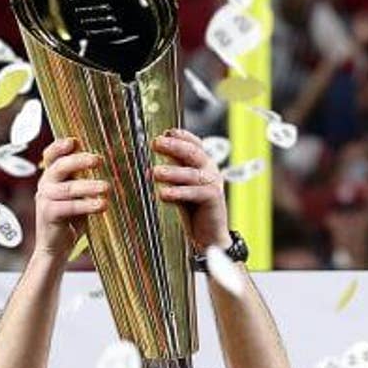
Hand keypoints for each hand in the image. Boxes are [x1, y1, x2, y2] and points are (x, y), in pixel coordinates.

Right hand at [34, 136, 109, 259]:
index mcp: (51, 176)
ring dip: (90, 186)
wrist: (56, 247)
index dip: (60, 146)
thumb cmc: (71, 219)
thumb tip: (106, 163)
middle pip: (60, 166)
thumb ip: (83, 179)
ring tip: (107, 187)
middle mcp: (45, 183)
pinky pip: (69, 206)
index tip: (75, 141)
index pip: (51, 154)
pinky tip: (102, 205)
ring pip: (68, 188)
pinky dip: (87, 205)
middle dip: (80, 161)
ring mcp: (44, 198)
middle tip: (99, 160)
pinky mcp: (48, 213)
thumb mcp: (77, 195)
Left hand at [151, 128, 231, 253]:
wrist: (209, 235)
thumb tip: (155, 155)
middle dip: (174, 146)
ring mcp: (213, 183)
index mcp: (203, 163)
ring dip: (172, 172)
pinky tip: (163, 194)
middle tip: (155, 143)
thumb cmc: (193, 209)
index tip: (165, 132)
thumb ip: (172, 171)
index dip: (181, 136)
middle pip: (192, 153)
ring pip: (191, 174)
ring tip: (154, 172)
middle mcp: (210, 169)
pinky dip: (178, 193)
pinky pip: (194, 193)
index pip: (194, 143)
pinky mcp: (213, 198)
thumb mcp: (180, 186)